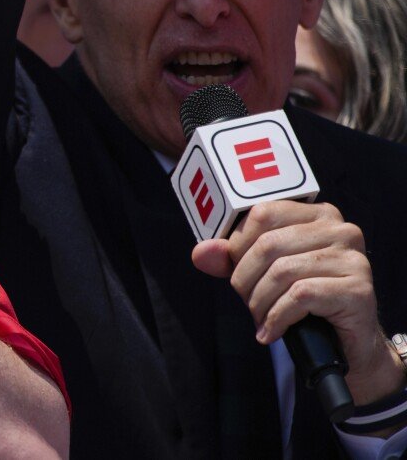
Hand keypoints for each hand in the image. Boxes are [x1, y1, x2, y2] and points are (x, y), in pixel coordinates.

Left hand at [192, 201, 405, 403]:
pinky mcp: (358, 290)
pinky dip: (276, 318)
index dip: (238, 245)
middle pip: (268, 245)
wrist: (347, 346)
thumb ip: (231, 259)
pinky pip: (300, 296)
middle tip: (247, 302)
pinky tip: (272, 331)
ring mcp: (353, 259)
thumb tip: (201, 252)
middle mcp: (340, 230)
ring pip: (282, 272)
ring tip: (260, 318)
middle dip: (245, 280)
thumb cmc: (303, 302)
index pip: (262, 213)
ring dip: (259, 303)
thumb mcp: (262, 274)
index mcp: (317, 215)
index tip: (236, 272)